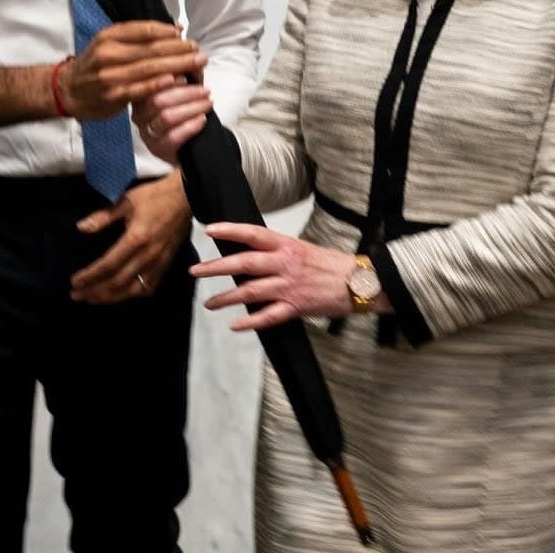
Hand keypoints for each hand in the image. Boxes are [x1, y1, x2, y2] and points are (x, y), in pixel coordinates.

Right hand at [59, 21, 206, 121]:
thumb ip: (137, 36)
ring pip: (150, 68)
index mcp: (110, 36)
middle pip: (152, 49)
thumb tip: (174, 28)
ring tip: (196, 64)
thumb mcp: (109, 42)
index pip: (145, 30)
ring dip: (177, 66)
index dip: (168, 32)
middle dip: (180, 49)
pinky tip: (175, 80)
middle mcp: (109, 53)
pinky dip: (159, 84)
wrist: (68, 89)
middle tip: (199, 50)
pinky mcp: (114, 95)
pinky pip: (141, 89)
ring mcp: (111, 75)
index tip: (184, 34)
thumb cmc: (95, 63)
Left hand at [70, 170, 191, 303]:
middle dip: (95, 291)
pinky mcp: (167, 264)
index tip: (74, 282)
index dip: (90, 276)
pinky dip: (132, 294)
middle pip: (118, 282)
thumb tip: (81, 228)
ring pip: (133, 289)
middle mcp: (148, 256)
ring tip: (94, 299)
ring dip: (111, 297)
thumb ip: (104, 216)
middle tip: (77, 295)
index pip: (108, 265)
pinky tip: (121, 295)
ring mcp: (159, 262)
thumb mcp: (127, 200)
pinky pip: (149, 287)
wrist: (186, 196)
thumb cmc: (154, 196)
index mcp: (136, 239)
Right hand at [133, 80, 212, 162]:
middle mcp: (139, 114)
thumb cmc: (184, 110)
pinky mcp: (157, 148)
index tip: (186, 76)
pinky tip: (202, 119)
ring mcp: (147, 132)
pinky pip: (173, 137)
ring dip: (191, 108)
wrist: (189, 143)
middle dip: (186, 93)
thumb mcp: (186, 88)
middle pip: (157, 100)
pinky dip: (190, 126)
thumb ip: (189, 73)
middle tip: (205, 91)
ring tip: (207, 104)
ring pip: (166, 117)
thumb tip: (197, 60)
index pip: (149, 83)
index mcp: (141, 94)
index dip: (167, 79)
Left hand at [192, 222, 372, 329]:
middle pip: (245, 263)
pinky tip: (235, 325)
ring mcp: (289, 286)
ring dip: (227, 298)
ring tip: (209, 303)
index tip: (208, 230)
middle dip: (217, 268)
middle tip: (196, 271)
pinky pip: (269, 316)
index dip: (230, 230)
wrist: (358, 281)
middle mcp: (285, 264)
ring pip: (251, 292)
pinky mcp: (296, 307)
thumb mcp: (300, 249)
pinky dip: (250, 322)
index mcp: (286, 245)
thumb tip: (247, 253)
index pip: (252, 233)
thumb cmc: (329, 264)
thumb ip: (275, 252)